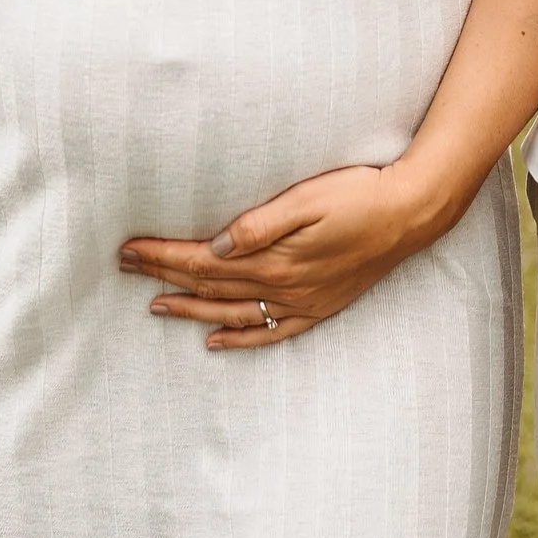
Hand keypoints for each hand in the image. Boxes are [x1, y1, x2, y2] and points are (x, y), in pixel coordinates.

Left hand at [121, 163, 444, 349]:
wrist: (412, 214)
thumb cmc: (360, 195)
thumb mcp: (307, 199)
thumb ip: (259, 225)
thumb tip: (215, 246)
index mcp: (273, 260)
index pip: (202, 262)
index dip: (162, 257)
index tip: (128, 250)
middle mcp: (282, 289)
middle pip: (209, 287)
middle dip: (164, 277)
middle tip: (126, 268)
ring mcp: (301, 302)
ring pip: (232, 313)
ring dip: (191, 311)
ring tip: (157, 306)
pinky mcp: (318, 307)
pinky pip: (270, 332)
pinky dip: (240, 339)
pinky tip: (216, 342)